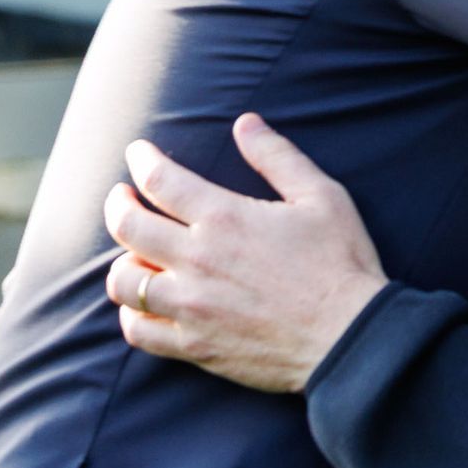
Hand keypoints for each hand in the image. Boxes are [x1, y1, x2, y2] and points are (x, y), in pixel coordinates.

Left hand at [102, 113, 388, 392]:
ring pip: (124, 281)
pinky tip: (144, 302)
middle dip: (118, 204)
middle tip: (122, 196)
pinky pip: (138, 330)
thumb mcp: (322, 196)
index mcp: (225, 218)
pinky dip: (131, 313)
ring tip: (135, 251)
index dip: (142, 160)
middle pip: (128, 226)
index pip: (160, 180)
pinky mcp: (194, 345)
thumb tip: (245, 123)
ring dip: (123, 260)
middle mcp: (196, 260)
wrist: (350, 336)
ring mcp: (190, 307)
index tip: (138, 152)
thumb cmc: (341, 262)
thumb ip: (278, 157)